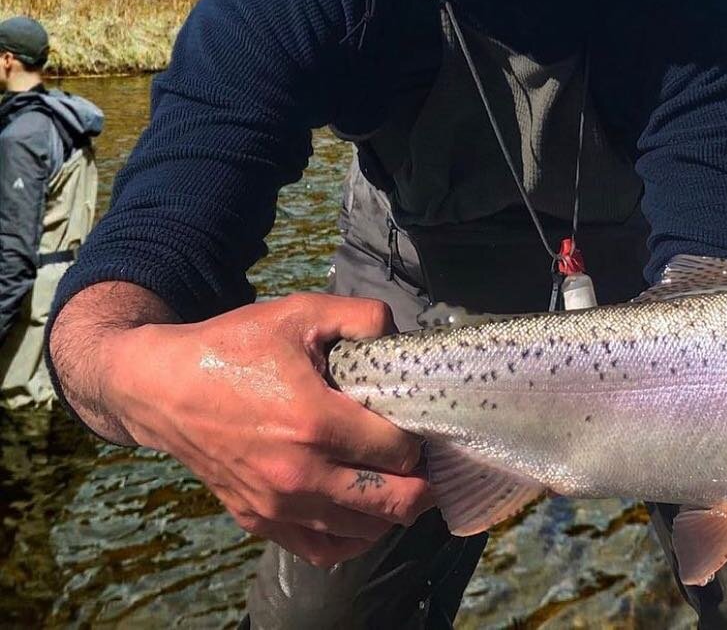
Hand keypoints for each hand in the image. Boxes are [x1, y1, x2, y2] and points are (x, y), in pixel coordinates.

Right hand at [99, 293, 433, 565]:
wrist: (164, 387)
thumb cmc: (235, 346)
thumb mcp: (302, 312)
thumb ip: (363, 316)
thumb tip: (400, 337)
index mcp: (315, 421)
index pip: (398, 451)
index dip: (420, 437)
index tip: (421, 423)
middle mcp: (299, 474)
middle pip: (393, 503)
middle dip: (422, 483)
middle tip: (427, 460)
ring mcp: (278, 504)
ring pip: (363, 532)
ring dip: (390, 509)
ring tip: (396, 478)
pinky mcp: (259, 520)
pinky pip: (323, 550)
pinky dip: (352, 536)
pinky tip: (361, 508)